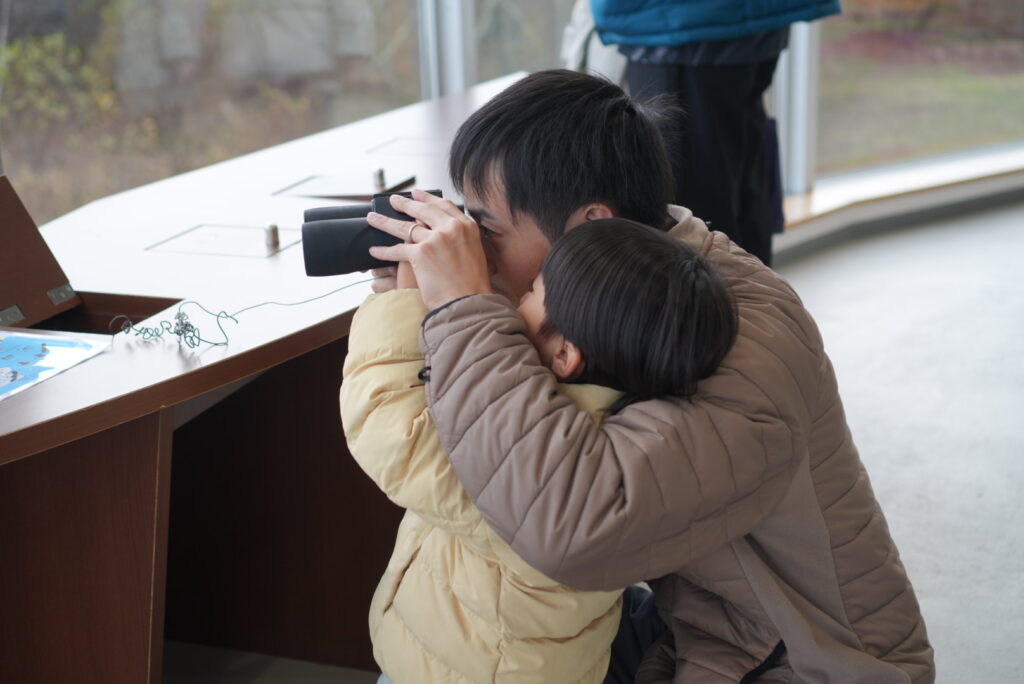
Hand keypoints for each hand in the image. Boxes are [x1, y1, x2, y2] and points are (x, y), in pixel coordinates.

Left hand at [367, 189, 491, 310]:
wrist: (469, 303)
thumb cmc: (472, 287)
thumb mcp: (475, 255)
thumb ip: (461, 241)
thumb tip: (448, 238)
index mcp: (468, 227)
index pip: (444, 206)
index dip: (428, 198)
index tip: (417, 194)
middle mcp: (452, 228)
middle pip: (423, 210)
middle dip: (405, 204)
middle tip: (394, 200)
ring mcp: (436, 239)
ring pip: (405, 227)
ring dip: (385, 222)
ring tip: (373, 218)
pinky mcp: (421, 253)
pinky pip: (397, 249)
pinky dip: (383, 252)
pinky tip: (374, 251)